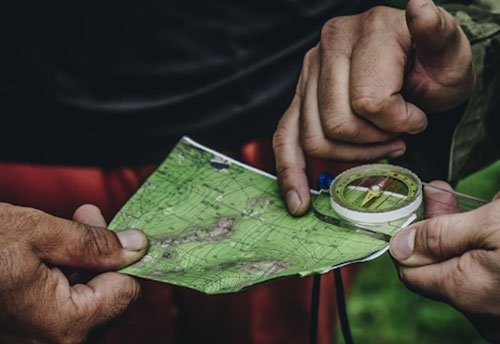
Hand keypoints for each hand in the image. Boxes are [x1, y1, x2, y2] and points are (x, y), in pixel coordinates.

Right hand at [0, 202, 147, 342]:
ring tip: (66, 229)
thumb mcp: (39, 233)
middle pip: (107, 300)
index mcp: (63, 326)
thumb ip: (95, 244)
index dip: (125, 258)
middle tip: (89, 218)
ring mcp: (33, 343)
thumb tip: (138, 246)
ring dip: (82, 263)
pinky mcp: (21, 336)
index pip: (126, 293)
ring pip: (85, 303)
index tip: (115, 230)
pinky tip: (50, 251)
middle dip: (102, 257)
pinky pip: (60, 309)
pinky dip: (62, 278)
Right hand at [273, 0, 474, 214]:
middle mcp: (330, 46)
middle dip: (372, 143)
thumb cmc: (433, 64)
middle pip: (337, 123)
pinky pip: (285, 138)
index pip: (369, 101)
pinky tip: (298, 199)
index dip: (398, 124)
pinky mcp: (299, 97)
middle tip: (395, 138)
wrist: (415, 65)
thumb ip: (438, 32)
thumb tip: (420, 8)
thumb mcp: (449, 50)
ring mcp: (309, 73)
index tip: (417, 120)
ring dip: (348, 155)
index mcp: (367, 31)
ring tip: (373, 147)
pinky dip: (290, 172)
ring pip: (315, 137)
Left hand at [390, 182, 499, 341]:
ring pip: (463, 266)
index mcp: (465, 291)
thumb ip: (440, 237)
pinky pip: (484, 273)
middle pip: (438, 264)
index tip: (409, 209)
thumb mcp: (489, 227)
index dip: (405, 237)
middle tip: (435, 193)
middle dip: (433, 225)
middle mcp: (481, 310)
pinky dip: (479, 246)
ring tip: (453, 197)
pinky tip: (482, 219)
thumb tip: (398, 245)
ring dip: (457, 231)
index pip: (409, 271)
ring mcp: (498, 307)